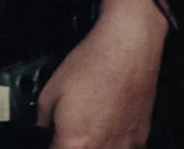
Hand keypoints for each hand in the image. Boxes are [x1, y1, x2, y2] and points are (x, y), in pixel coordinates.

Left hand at [35, 0, 166, 148]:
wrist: (129, 45)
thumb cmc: (94, 64)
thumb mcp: (50, 90)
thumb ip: (42, 119)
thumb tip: (43, 128)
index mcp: (74, 143)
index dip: (53, 145)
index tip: (54, 138)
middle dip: (74, 144)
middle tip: (71, 129)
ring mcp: (125, 145)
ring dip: (94, 145)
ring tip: (91, 126)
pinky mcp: (141, 136)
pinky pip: (124, 148)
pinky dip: (115, 142)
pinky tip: (110, 124)